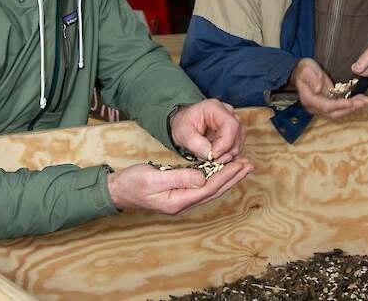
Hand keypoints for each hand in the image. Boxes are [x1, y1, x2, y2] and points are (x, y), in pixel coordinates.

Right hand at [106, 158, 253, 213]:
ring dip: (227, 177)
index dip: (226, 176)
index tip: (240, 164)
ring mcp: (181, 200)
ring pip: (210, 189)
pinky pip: (203, 186)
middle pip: (214, 190)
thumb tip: (202, 177)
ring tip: (242, 166)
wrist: (117, 191)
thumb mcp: (154, 177)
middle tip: (249, 165)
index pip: (209, 188)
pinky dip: (215, 177)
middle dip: (233, 177)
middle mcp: (183, 203)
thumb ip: (179, 177)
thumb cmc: (132, 183)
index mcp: (178, 201)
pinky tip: (223, 170)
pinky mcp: (179, 193)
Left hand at [169, 99, 244, 162]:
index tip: (213, 156)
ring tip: (212, 159)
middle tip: (212, 161)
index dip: (225, 143)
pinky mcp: (234, 133)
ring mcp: (233, 122)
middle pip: (238, 134)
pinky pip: (237, 147)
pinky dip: (228, 156)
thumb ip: (195, 144)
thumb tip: (210, 155)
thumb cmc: (183, 125)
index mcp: (215, 107)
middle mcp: (228, 113)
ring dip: (228, 155)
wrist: (184, 124)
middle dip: (226, 152)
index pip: (230, 125)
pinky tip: (216, 158)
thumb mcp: (183, 133)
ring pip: (239, 142)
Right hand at [290, 58, 367, 118]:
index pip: (325, 106)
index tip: (351, 102)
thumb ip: (312, 79)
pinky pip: (339, 109)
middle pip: (334, 113)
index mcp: (309, 99)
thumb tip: (318, 90)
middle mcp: (315, 107)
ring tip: (365, 101)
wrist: (299, 72)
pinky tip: (360, 100)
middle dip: (350, 108)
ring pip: (338, 113)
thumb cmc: (304, 70)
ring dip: (352, 108)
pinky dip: (350, 106)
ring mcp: (321, 107)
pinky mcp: (327, 104)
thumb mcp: (307, 70)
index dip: (339, 105)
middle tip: (364, 101)